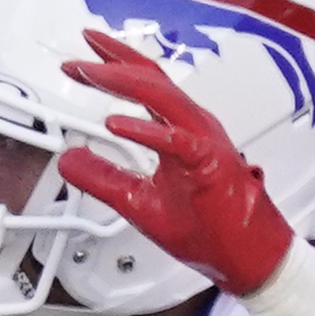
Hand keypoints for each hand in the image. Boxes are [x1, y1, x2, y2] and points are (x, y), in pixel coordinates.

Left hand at [56, 36, 293, 293]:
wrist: (246, 254)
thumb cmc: (209, 228)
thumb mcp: (137, 201)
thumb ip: (102, 177)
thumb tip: (68, 161)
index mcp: (179, 131)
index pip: (144, 86)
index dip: (112, 66)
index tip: (80, 60)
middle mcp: (192, 128)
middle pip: (151, 80)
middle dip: (110, 63)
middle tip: (75, 61)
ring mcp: (203, 141)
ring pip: (162, 98)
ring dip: (123, 82)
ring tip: (90, 74)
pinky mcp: (209, 164)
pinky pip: (177, 141)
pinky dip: (146, 130)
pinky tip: (116, 123)